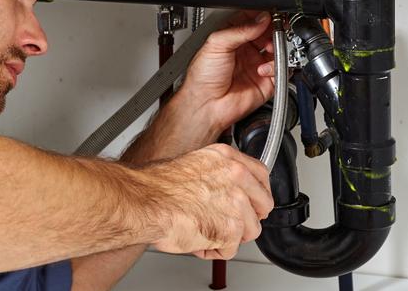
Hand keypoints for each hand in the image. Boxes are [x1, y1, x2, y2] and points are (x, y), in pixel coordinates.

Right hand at [147, 143, 272, 258]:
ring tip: (205, 228)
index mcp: (227, 158)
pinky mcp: (230, 228)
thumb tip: (225, 186)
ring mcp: (236, 202)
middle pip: (263, 205)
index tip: (253, 202)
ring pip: (250, 230)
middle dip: (248, 218)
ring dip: (229, 236)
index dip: (257, 194)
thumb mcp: (193, 164)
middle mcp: (236, 176)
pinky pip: (230, 250)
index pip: (262, 175)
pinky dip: (214, 250)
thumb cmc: (157, 187)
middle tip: (227, 221)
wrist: (144, 202)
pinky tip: (198, 239)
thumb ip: (217, 173)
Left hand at [176, 11, 275, 140]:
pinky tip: (262, 69)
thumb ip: (240, 29)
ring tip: (269, 48)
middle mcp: (246, 50)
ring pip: (278, 49)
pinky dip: (276, 66)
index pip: (252, 19)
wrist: (205, 105)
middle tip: (276, 28)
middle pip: (269, 33)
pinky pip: (281, 70)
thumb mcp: (216, 44)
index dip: (262, 15)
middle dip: (274, 29)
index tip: (270, 13)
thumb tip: (261, 19)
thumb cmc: (202, 78)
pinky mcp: (266, 81)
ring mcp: (256, 64)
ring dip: (277, 47)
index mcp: (232, 38)